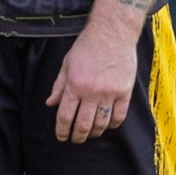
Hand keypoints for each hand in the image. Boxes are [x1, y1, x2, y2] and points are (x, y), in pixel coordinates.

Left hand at [46, 20, 136, 142]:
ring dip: (94, 133)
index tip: (61, 137)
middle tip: (74, 140)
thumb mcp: (66, 64)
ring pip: (102, 123)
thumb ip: (59, 86)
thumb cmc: (86, 46)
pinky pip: (119, 116)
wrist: (112, 34)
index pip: (65, 116)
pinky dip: (113, 124)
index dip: (62, 130)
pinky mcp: (125, 92)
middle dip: (77, 137)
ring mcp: (110, 93)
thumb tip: (50, 104)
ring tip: (90, 134)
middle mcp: (91, 92)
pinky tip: (108, 126)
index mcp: (74, 85)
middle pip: (83, 124)